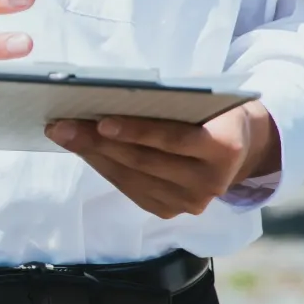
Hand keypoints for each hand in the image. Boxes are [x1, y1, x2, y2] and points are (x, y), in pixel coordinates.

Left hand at [46, 102, 281, 218]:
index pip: (174, 139)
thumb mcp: (205, 98)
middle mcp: (211, 181)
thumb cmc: (214, 110)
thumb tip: (110, 93)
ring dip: (93, 155)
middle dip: (98, 142)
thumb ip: (172, 100)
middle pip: (145, 160)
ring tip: (64, 134)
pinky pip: (130, 188)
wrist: (241, 145)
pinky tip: (84, 150)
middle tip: (62, 125)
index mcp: (225, 148)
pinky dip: (105, 167)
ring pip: (132, 176)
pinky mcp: (171, 211)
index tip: (102, 120)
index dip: (137, 131)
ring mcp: (191, 201)